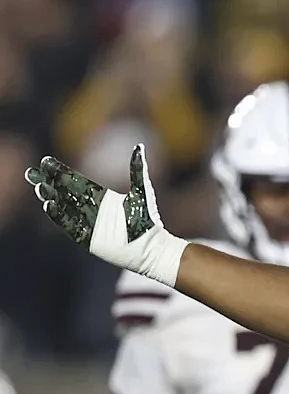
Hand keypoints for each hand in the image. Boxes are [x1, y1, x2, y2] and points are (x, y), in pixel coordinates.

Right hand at [24, 144, 188, 285]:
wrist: (151, 247)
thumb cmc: (147, 220)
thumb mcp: (142, 191)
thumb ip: (137, 170)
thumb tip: (139, 146)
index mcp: (99, 195)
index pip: (74, 181)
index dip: (58, 172)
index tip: (45, 162)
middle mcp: (90, 208)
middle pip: (63, 192)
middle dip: (47, 183)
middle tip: (31, 174)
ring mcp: (87, 223)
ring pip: (62, 207)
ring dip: (50, 197)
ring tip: (38, 187)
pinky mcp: (86, 238)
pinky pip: (68, 225)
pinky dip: (58, 216)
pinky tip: (48, 205)